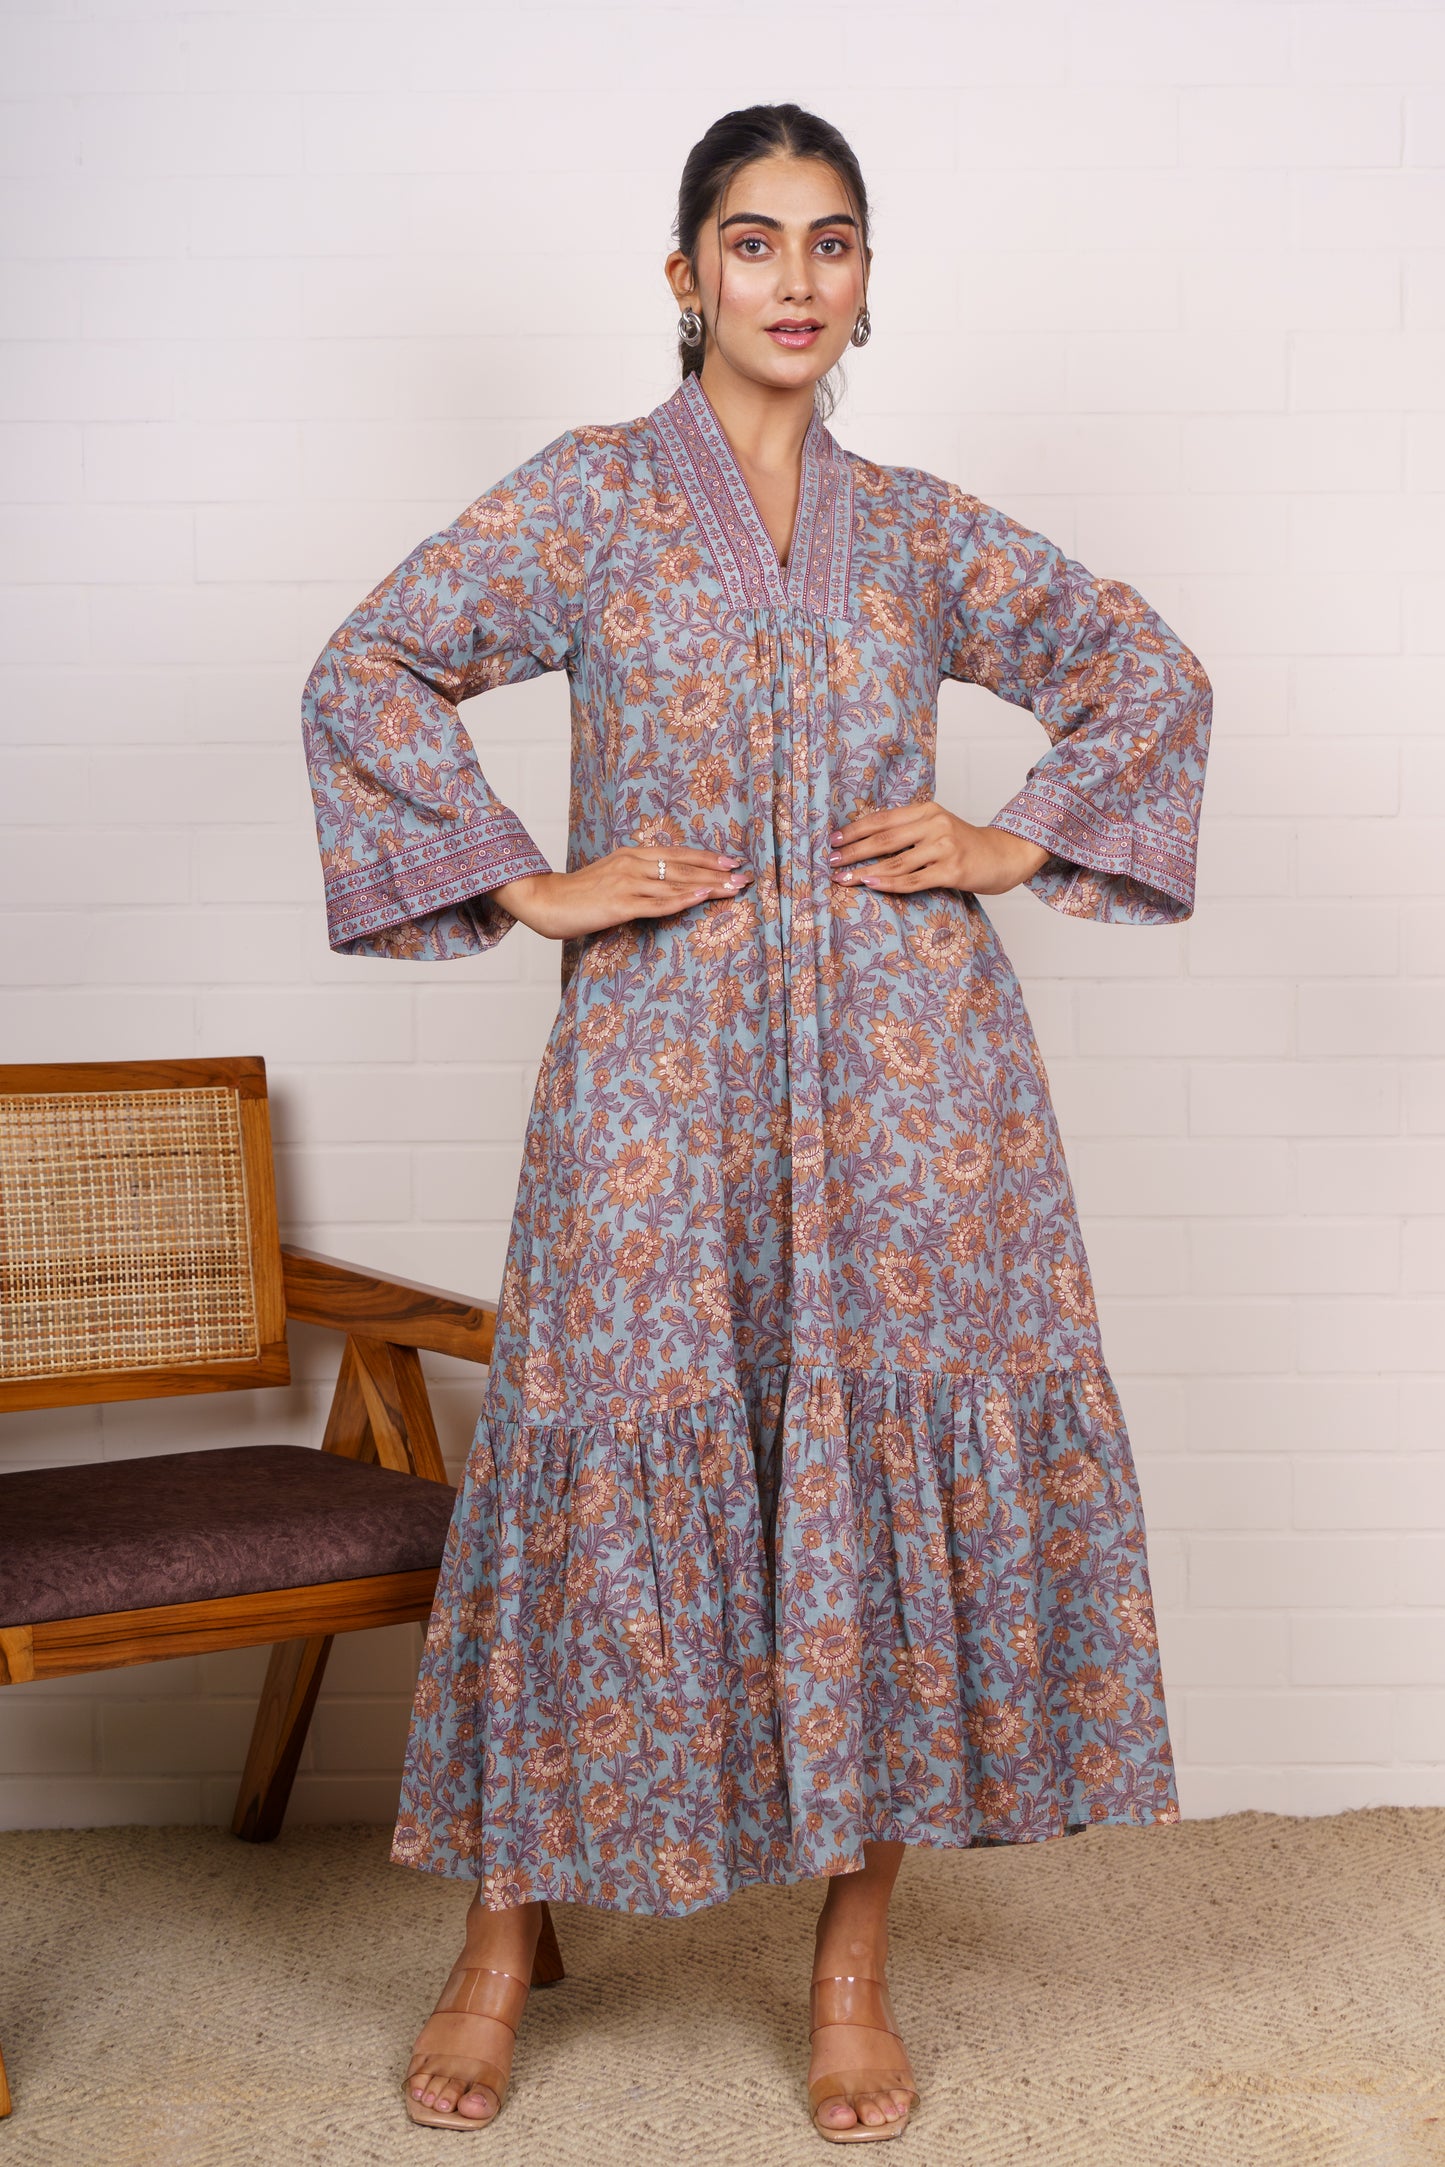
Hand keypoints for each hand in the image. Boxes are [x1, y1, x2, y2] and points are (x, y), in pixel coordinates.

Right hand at [489, 844, 753, 940]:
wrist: (545, 901)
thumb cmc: (579, 894)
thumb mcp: (612, 876)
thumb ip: (637, 876)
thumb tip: (663, 883)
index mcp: (631, 854)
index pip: (677, 854)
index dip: (706, 857)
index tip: (732, 861)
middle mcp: (633, 864)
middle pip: (683, 866)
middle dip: (717, 872)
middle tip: (745, 876)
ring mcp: (627, 884)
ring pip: (676, 883)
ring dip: (708, 886)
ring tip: (734, 888)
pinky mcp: (620, 904)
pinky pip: (658, 903)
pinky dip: (682, 899)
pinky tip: (701, 896)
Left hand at [827, 802, 1050, 895]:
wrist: (1006, 855)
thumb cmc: (965, 845)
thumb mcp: (937, 827)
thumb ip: (909, 831)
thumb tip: (866, 843)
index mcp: (927, 810)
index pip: (883, 819)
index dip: (856, 830)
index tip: (834, 841)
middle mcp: (935, 824)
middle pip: (884, 840)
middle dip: (853, 852)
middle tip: (830, 861)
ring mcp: (945, 847)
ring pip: (895, 863)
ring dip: (865, 872)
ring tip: (843, 880)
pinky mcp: (952, 870)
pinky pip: (913, 880)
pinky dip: (889, 884)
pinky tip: (871, 885)